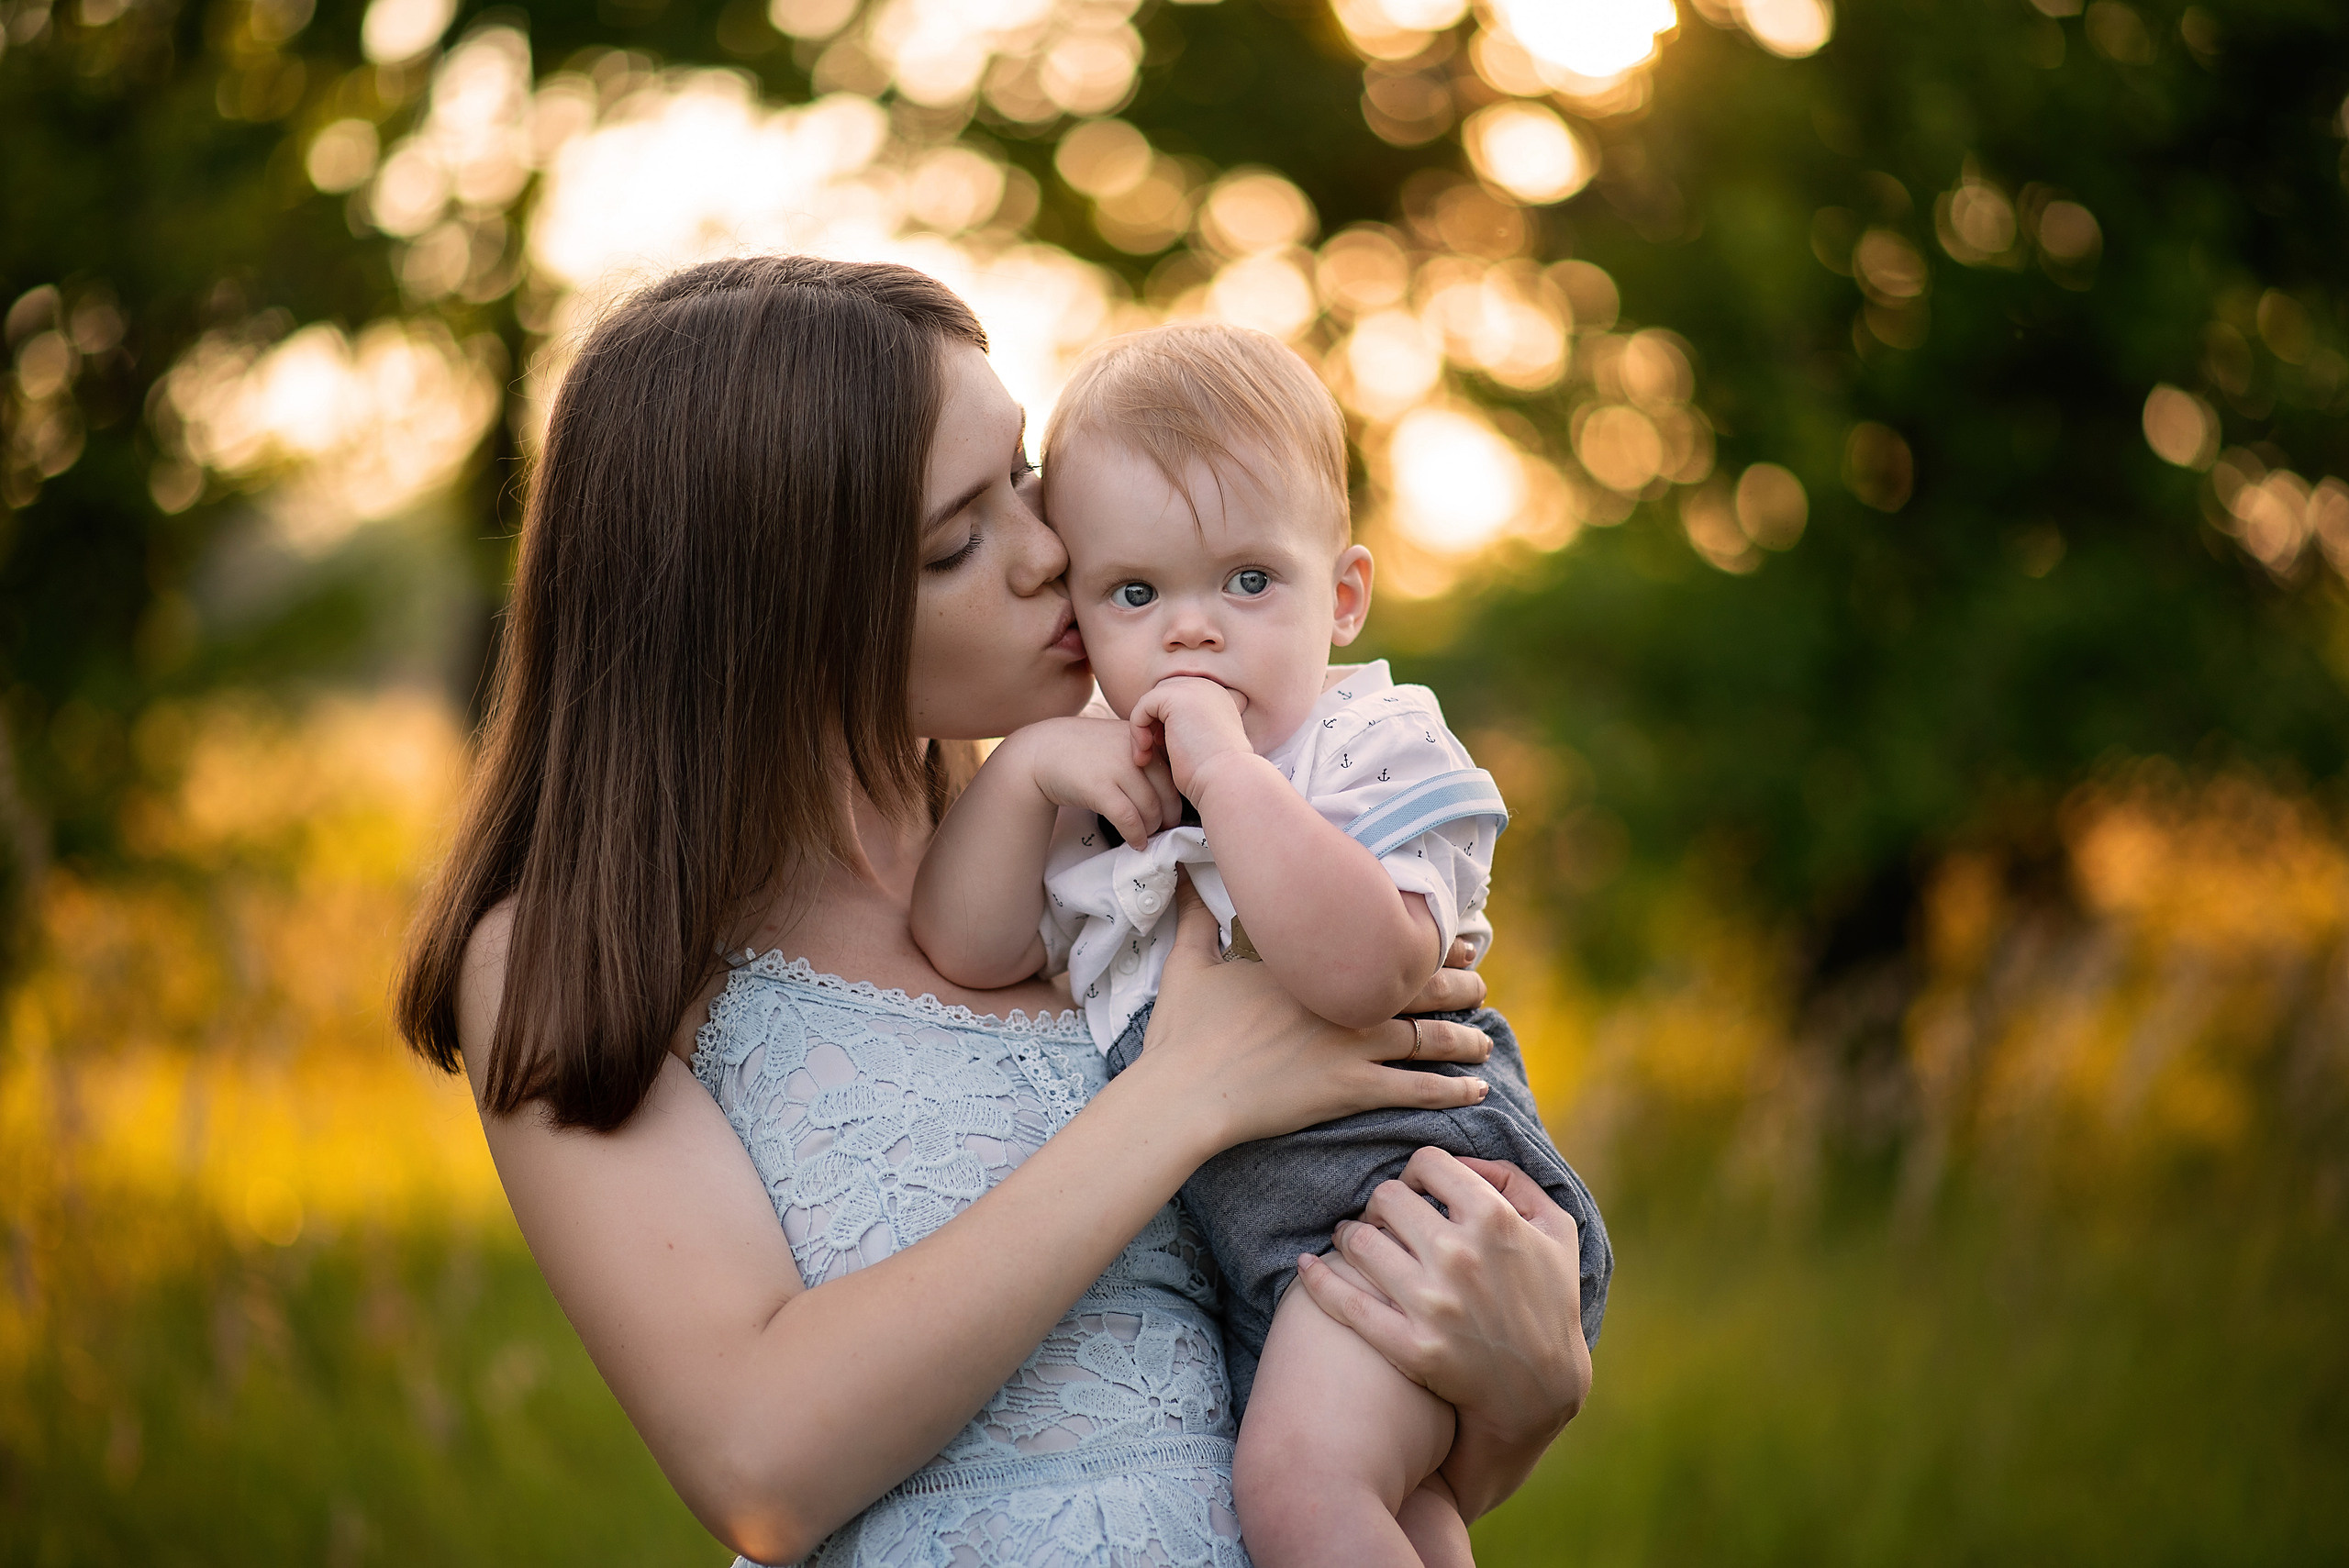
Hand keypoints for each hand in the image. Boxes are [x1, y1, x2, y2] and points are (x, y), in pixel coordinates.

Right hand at [1003, 716, 1179, 847]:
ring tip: (1147, 836)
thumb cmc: (1083, 750)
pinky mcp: (1099, 788)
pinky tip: (1135, 842)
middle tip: (1163, 829)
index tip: (1171, 813)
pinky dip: (1136, 834)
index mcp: (1142, 738)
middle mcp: (1134, 750)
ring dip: (1152, 829)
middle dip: (1168, 817)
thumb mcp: (1118, 741)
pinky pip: (1128, 818)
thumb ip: (1144, 755)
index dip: (1176, 799)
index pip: (1173, 774)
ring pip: (1150, 808)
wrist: (1041, 751)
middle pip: (1166, 793)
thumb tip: (1171, 791)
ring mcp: (1116, 768)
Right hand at [1120, 876, 1494, 1150]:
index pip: (1381, 946)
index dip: (1422, 944)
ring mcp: (1350, 1045)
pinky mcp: (1350, 1089)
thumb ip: (1194, 917)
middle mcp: (1340, 1000)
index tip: (1450, 941)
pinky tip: (1478, 1091)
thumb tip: (1179, 873)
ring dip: (1464, 1038)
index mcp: (1310, 966)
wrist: (1185, 1091)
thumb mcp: (1187, 964)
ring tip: (1485, 1041)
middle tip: (1480, 983)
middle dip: (1457, 985)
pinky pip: (1416, 1089)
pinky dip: (1452, 1090)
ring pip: (1427, 1038)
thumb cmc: (1182, 1031)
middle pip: (1417, 988)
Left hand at [1127, 677, 1250, 797]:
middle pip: (1163, 698)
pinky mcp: (1176, 696)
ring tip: (1145, 758)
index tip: (1163, 754)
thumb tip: (1155, 728)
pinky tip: (1145, 755)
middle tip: (1149, 756)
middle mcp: (1208, 687)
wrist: (1226, 780)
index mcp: (1218, 697)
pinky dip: (1137, 730)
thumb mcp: (1200, 746)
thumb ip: (1183, 729)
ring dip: (1142, 730)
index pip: (1178, 701)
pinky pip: (1143, 706)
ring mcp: (1194, 688)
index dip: (1164, 726)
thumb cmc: (1213, 777)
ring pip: (1151, 702)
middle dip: (1151, 725)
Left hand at [1296, 1149, 1591, 1515]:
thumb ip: (1514, 1180)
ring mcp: (1433, 1303)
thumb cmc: (1548, 1300)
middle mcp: (1460, 1256)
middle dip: (1383, 1205)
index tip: (1418, 1191)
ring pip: (1359, 1240)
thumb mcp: (1556, 1229)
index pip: (1427, 1163)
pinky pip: (1345, 1302)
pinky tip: (1306, 1267)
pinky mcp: (1411, 1346)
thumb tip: (1463, 1160)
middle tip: (1384, 1221)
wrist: (1540, 1389)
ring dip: (1351, 1236)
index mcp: (1494, 1219)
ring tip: (1354, 1242)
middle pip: (1386, 1197)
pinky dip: (1316, 1279)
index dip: (1418, 1172)